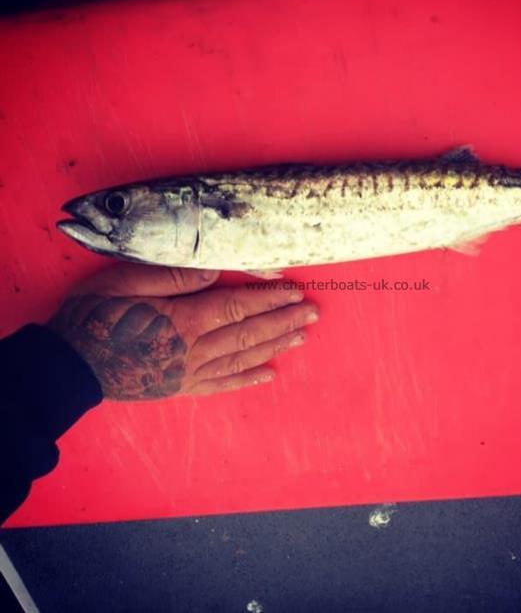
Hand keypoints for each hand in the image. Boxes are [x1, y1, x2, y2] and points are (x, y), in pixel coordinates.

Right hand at [49, 264, 317, 399]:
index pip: (237, 306)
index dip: (269, 299)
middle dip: (283, 321)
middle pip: (248, 333)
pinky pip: (221, 385)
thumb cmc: (94, 317)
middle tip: (312, 314)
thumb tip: (215, 270)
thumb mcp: (125, 282)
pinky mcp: (181, 388)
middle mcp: (194, 349)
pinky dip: (247, 379)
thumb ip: (173, 277)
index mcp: (183, 320)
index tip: (295, 292)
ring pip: (242, 358)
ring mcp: (189, 372)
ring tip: (301, 337)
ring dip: (274, 346)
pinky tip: (268, 374)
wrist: (70, 366)